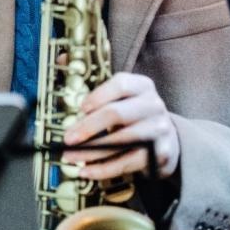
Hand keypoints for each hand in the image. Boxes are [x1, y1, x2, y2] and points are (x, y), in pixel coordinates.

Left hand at [61, 73, 180, 181]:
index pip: (121, 84)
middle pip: (118, 113)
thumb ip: (95, 84)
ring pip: (122, 140)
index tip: (80, 108)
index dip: (98, 95)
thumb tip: (63, 59)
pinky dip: (104, 169)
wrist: (167, 140)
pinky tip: (87, 170)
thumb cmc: (134, 117)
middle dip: (88, 127)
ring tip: (70, 157)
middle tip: (68, 138)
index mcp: (142, 86)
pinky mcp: (160, 153)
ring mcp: (159, 129)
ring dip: (91, 151)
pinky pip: (128, 162)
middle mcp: (153, 105)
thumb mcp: (122, 98)